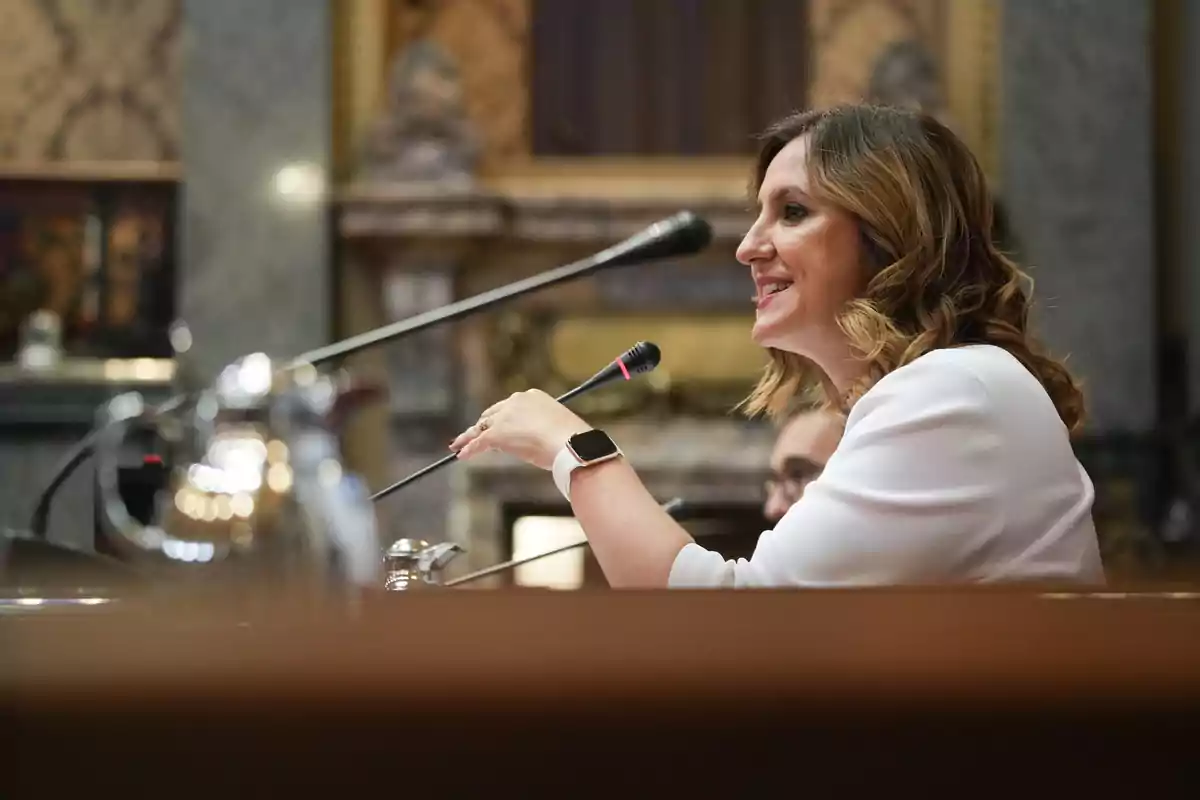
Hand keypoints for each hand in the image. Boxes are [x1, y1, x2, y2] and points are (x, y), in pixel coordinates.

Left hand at [450, 389, 591, 469]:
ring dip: (469, 436)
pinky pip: (479, 442)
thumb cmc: (571, 438)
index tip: (501, 427)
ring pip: (482, 427)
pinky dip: (469, 449)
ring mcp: (504, 418)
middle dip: (484, 426)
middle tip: (477, 436)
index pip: (510, 408)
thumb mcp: (556, 426)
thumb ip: (544, 429)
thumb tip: (540, 442)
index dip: (503, 420)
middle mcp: (515, 401)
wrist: (570, 442)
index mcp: (532, 397)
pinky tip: (462, 455)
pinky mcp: (497, 434)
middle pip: (493, 415)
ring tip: (459, 444)